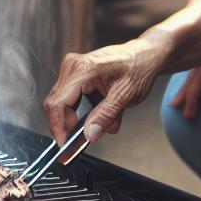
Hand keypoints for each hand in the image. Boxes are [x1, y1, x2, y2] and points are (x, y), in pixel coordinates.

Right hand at [42, 35, 168, 146]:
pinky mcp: (75, 75)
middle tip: (89, 135)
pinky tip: (100, 111)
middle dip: (72, 124)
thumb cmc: (137, 69)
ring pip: (63, 104)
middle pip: (56, 105)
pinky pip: (70, 99)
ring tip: (104, 120)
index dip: (57, 126)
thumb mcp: (125, 96)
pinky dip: (83, 111)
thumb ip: (105, 116)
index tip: (65, 144)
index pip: (57, 103)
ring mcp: (72, 69)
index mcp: (82, 70)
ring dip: (80, 118)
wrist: (143, 56)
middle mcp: (72, 67)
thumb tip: (89, 134)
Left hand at [166, 56, 200, 119]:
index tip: (186, 87)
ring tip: (178, 110)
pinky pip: (194, 92)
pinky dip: (191, 104)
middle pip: (191, 75)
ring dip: (183, 98)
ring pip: (190, 84)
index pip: (199, 66)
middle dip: (183, 88)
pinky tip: (189, 115)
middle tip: (175, 101)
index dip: (192, 78)